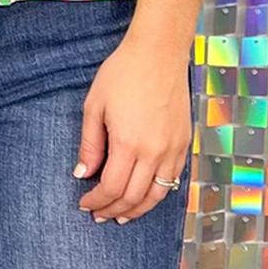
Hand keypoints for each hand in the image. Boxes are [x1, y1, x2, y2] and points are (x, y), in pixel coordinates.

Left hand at [74, 31, 191, 223]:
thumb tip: (83, 173)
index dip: (96, 201)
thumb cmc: (122, 74)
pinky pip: (172, 178)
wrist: (158, 53)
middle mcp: (154, 151)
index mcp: (128, 143)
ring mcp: (173, 149)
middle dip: (114, 210)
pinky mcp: (184, 143)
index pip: (112, 187)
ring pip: (158, 194)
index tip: (84, 203)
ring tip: (122, 215)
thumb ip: (90, 144)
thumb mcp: (95, 106)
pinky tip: (146, 196)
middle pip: (134, 197)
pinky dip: (158, 193)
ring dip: (138, 209)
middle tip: (99, 215)